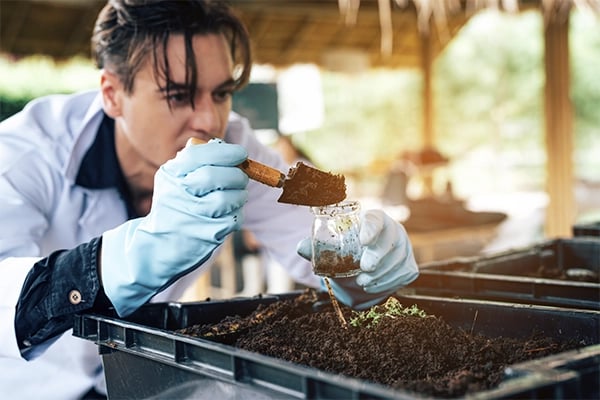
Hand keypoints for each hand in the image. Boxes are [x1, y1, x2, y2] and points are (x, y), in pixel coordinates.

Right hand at [101, 139, 248, 315]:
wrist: (158, 246)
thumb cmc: (173, 205)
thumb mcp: (173, 179)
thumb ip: (194, 161)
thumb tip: (220, 146)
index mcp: (171, 175)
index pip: (199, 155)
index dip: (226, 152)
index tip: (241, 154)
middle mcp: (178, 194)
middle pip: (215, 177)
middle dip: (236, 175)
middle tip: (242, 176)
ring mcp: (191, 216)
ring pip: (227, 199)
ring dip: (240, 195)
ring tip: (238, 195)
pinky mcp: (206, 235)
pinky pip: (232, 219)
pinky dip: (237, 213)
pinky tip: (231, 212)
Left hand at [297, 209, 417, 308]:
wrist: (362, 271)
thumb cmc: (348, 254)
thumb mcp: (333, 250)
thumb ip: (316, 247)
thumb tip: (301, 247)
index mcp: (374, 220)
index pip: (376, 219)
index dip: (372, 228)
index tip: (363, 240)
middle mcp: (393, 231)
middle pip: (391, 240)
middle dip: (378, 255)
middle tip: (363, 269)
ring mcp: (405, 248)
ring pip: (398, 259)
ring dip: (381, 273)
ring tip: (363, 282)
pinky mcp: (409, 266)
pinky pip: (404, 273)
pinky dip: (388, 282)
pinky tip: (373, 286)